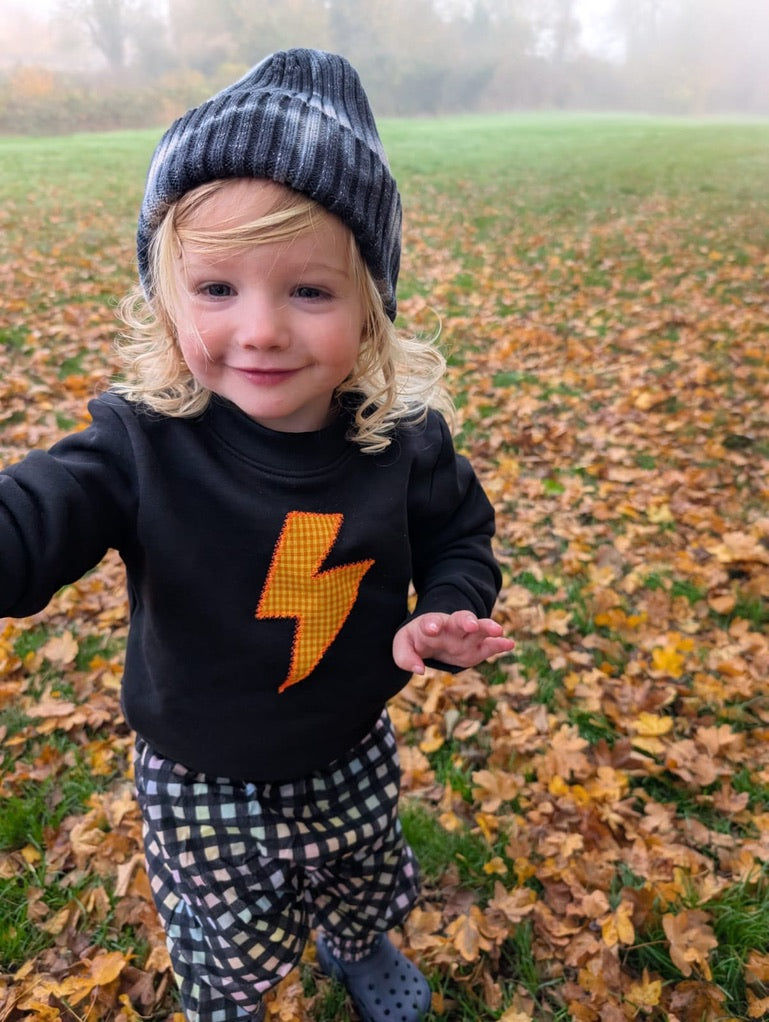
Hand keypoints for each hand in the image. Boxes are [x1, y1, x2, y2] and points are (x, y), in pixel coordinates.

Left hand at [392, 610, 514, 674]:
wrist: (432, 634)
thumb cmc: (416, 640)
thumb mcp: (403, 646)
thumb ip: (405, 657)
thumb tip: (419, 670)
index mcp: (431, 624)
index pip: (431, 622)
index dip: (431, 625)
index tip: (432, 628)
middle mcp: (451, 627)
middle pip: (460, 620)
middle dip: (466, 621)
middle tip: (470, 624)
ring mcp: (466, 636)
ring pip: (479, 629)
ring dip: (488, 627)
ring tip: (498, 630)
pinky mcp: (478, 648)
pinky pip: (491, 645)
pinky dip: (500, 644)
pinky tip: (510, 644)